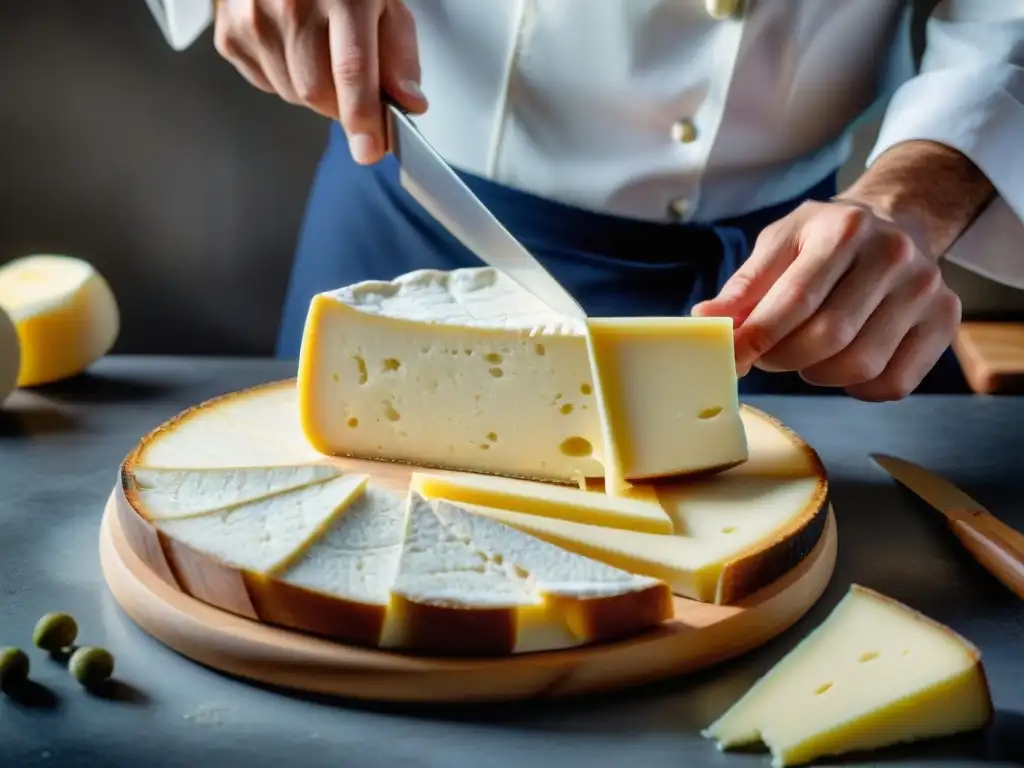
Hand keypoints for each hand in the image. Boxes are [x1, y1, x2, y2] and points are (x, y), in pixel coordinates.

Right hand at [213, 0, 426, 163]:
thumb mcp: (383, 1)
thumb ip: (400, 55)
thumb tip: (409, 103)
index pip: (351, 72)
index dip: (362, 118)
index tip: (370, 150)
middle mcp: (291, 3)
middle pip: (316, 92)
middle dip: (342, 107)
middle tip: (355, 91)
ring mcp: (253, 17)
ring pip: (291, 94)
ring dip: (315, 92)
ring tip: (321, 53)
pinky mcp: (230, 32)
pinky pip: (267, 83)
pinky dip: (286, 78)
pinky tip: (294, 46)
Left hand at [691, 199, 961, 400]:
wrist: (896, 223)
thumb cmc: (825, 239)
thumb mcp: (779, 244)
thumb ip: (742, 286)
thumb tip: (704, 321)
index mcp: (845, 228)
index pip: (795, 299)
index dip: (756, 338)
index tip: (730, 358)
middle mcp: (893, 254)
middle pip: (828, 338)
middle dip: (783, 358)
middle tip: (767, 355)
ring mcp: (926, 289)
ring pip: (859, 366)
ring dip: (816, 374)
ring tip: (804, 353)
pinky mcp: (945, 321)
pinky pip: (893, 383)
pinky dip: (856, 388)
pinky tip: (841, 363)